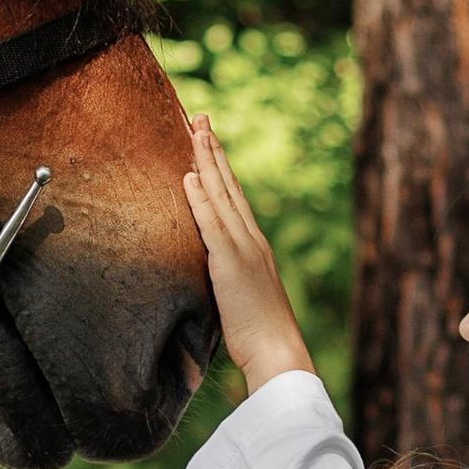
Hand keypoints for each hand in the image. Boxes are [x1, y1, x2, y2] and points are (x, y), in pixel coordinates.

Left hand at [183, 116, 316, 394]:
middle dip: (212, 149)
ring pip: (221, 195)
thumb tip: (212, 266)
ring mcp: (243, 248)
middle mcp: (251, 239)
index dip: (218, 166)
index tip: (206, 139)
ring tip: (193, 129)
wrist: (279, 352)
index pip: (232, 197)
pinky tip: (189, 176)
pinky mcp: (232, 264)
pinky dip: (201, 198)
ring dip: (205, 160)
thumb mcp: (240, 294)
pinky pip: (212, 225)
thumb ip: (228, 273)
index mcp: (253, 245)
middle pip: (229, 185)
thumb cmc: (259, 333)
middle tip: (200, 116)